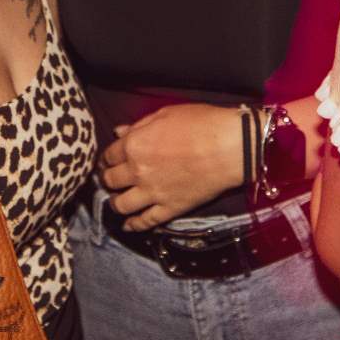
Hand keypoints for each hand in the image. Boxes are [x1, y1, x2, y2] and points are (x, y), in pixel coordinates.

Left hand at [98, 103, 243, 227]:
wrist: (231, 147)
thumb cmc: (202, 124)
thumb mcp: (166, 114)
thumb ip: (139, 125)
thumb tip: (119, 131)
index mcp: (134, 144)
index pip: (109, 155)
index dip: (108, 157)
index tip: (110, 160)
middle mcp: (138, 171)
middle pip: (110, 180)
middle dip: (108, 179)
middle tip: (112, 179)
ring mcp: (153, 192)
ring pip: (121, 204)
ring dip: (115, 203)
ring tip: (117, 201)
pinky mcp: (170, 208)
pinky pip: (145, 222)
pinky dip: (134, 225)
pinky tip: (129, 225)